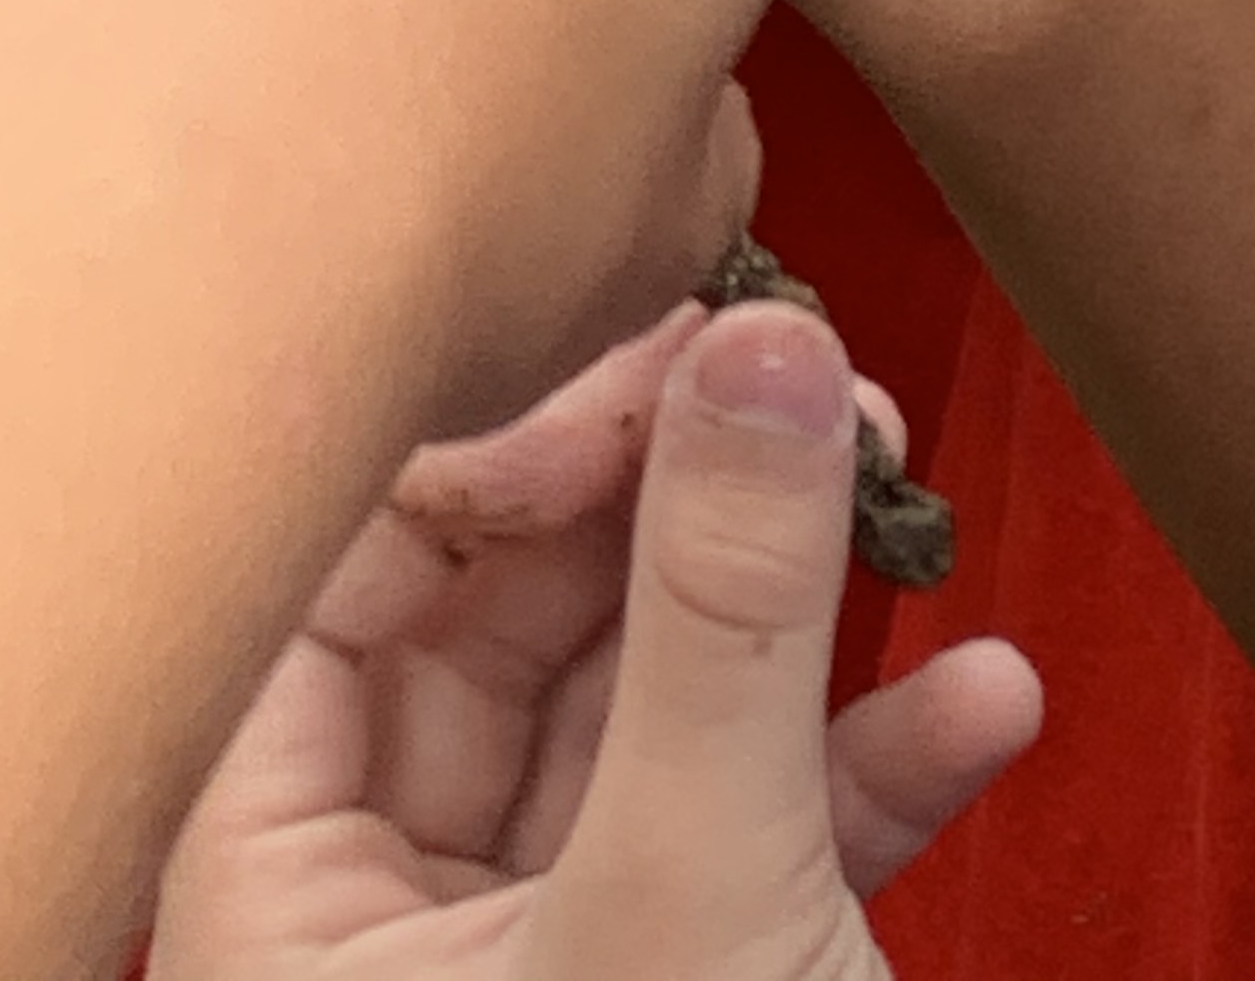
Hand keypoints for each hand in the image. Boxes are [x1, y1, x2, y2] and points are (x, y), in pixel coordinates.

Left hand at [151, 307, 1039, 980]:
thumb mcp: (691, 897)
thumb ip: (722, 615)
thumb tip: (758, 337)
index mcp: (274, 908)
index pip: (328, 579)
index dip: (483, 440)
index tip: (652, 347)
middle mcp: (382, 931)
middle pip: (494, 626)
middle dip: (662, 493)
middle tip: (792, 366)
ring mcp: (543, 969)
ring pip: (637, 720)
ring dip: (782, 608)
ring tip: (894, 480)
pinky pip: (749, 845)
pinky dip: (862, 771)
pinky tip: (980, 695)